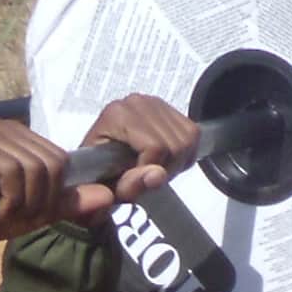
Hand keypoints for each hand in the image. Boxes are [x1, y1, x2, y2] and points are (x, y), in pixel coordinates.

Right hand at [0, 116, 76, 277]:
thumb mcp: (35, 212)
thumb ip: (68, 203)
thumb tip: (108, 197)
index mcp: (22, 137)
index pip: (61, 160)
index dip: (54, 194)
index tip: (33, 212)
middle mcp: (5, 127)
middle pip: (51, 164)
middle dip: (41, 201)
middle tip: (18, 215)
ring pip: (33, 168)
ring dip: (24, 203)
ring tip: (5, 212)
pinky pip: (11, 171)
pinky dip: (10, 199)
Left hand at [72, 93, 196, 209]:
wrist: (98, 160)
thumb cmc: (101, 172)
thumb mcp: (109, 188)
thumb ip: (131, 185)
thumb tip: (158, 175)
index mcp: (117, 115)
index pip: (156, 147)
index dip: (153, 170)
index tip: (140, 180)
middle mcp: (136, 103)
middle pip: (175, 144)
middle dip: (167, 168)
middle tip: (149, 177)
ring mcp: (154, 102)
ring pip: (188, 139)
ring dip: (177, 162)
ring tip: (155, 168)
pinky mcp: (167, 108)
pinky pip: (192, 132)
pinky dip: (185, 153)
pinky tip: (165, 158)